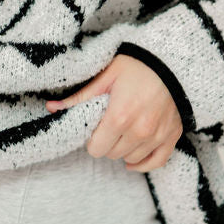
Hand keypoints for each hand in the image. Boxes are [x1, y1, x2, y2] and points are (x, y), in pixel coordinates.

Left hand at [45, 56, 182, 170]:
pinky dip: (143, 163)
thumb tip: (51, 108)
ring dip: (123, 149)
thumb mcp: (106, 76)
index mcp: (119, 117)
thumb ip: (79, 97)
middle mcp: (139, 131)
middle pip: (112, 154)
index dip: (92, 138)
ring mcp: (157, 136)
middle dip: (106, 142)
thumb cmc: (136, 65)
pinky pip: (156, 162)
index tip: (96, 126)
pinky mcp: (172, 136)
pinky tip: (133, 159)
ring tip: (123, 130)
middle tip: (109, 125)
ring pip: (131, 158)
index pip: (96, 148)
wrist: (172, 61)